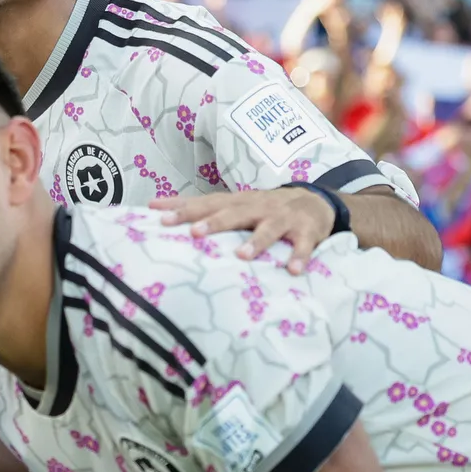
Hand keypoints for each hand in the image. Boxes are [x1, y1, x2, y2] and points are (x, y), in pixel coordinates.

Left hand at [156, 186, 346, 270]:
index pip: (207, 203)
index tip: (160, 216)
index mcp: (238, 202)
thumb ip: (201, 207)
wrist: (315, 201)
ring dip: (256, 241)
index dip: (184, 208)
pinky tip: (292, 270)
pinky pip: (303, 245)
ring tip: (242, 255)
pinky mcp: (306, 231)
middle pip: (234, 213)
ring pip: (269, 228)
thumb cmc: (264, 207)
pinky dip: (298, 256)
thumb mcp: (235, 204)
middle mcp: (258, 207)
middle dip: (215, 222)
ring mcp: (283, 218)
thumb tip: (155, 207)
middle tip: (195, 232)